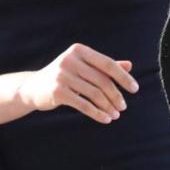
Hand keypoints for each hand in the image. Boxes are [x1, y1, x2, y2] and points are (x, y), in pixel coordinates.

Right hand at [23, 43, 138, 123]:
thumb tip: (129, 65)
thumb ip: (104, 66)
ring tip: (115, 115)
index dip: (123, 77)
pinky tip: (105, 119)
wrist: (34, 87)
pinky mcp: (57, 92)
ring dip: (108, 107)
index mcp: (79, 50)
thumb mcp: (83, 67)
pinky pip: (84, 105)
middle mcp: (70, 60)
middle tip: (123, 107)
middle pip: (102, 80)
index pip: (107, 64)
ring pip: (94, 94)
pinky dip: (97, 113)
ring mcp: (62, 75)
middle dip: (116, 95)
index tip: (135, 89)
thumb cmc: (64, 76)